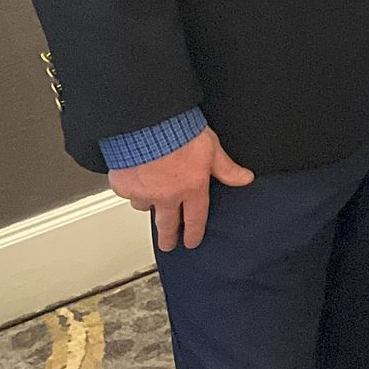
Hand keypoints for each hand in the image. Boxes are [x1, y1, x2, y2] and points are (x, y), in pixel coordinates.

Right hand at [108, 127, 253, 250]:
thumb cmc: (181, 131)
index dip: (194, 232)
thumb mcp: (213, 149)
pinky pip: (128, 191)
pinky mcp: (124, 185)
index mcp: (191, 188)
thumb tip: (245, 179)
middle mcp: (167, 196)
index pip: (195, 218)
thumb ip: (226, 169)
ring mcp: (144, 192)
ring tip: (151, 198)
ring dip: (149, 204)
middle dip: (168, 238)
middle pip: (167, 225)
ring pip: (146, 206)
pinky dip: (131, 186)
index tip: (191, 241)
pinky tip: (136, 176)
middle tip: (168, 245)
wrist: (149, 122)